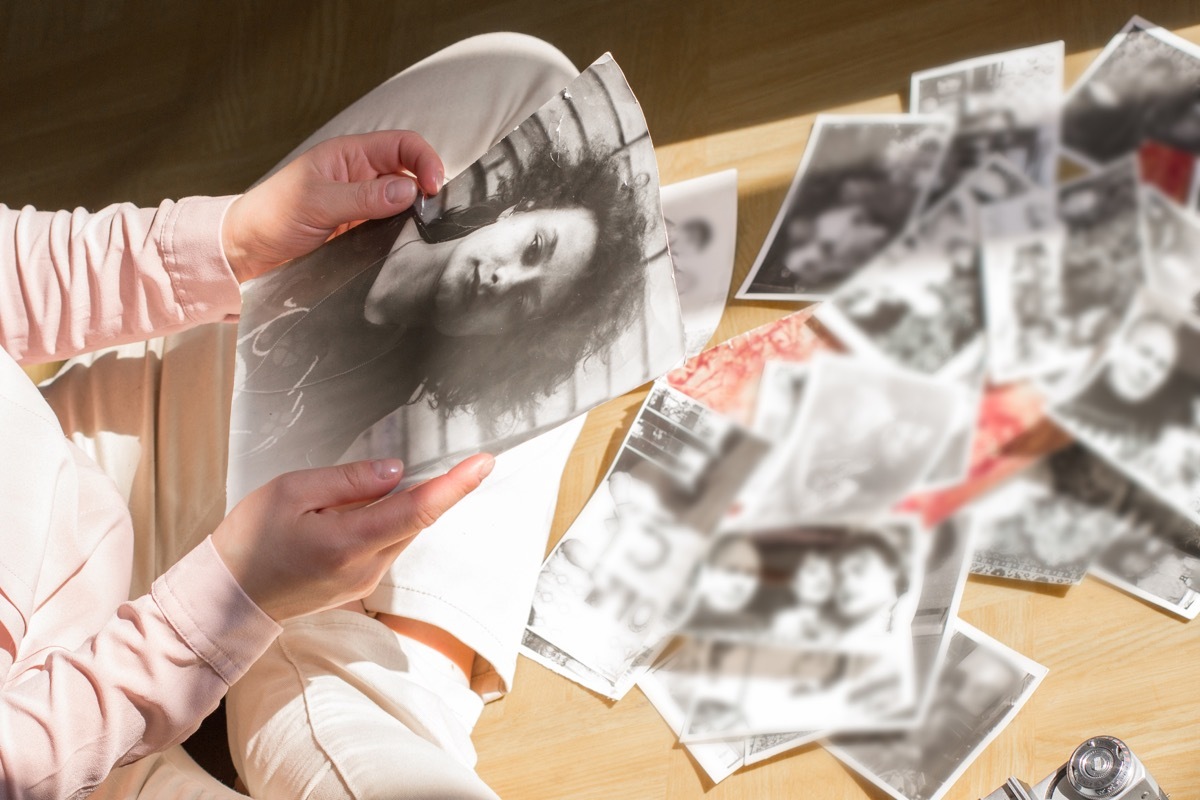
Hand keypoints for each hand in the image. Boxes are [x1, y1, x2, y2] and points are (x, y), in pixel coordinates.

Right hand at [212, 453, 492, 620]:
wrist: (226, 600)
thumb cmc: (249, 540)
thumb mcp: (290, 492)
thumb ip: (348, 480)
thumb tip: (395, 471)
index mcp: (348, 543)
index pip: (418, 509)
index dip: (456, 484)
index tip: (485, 462)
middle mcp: (366, 569)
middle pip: (415, 518)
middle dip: (427, 487)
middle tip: (424, 460)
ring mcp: (365, 581)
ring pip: (402, 531)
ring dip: (401, 505)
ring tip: (364, 489)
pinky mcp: (359, 585)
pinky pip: (386, 544)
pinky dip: (385, 521)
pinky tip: (357, 510)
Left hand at [222, 130, 444, 281]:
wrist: (245, 252)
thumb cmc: (270, 216)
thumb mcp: (316, 202)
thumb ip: (363, 196)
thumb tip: (409, 190)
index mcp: (349, 156)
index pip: (402, 146)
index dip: (424, 160)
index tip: (434, 187)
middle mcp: (360, 177)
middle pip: (410, 174)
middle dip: (426, 190)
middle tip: (432, 215)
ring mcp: (362, 206)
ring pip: (404, 205)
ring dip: (415, 216)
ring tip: (421, 232)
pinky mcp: (361, 232)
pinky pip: (391, 230)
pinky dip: (403, 236)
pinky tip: (404, 245)